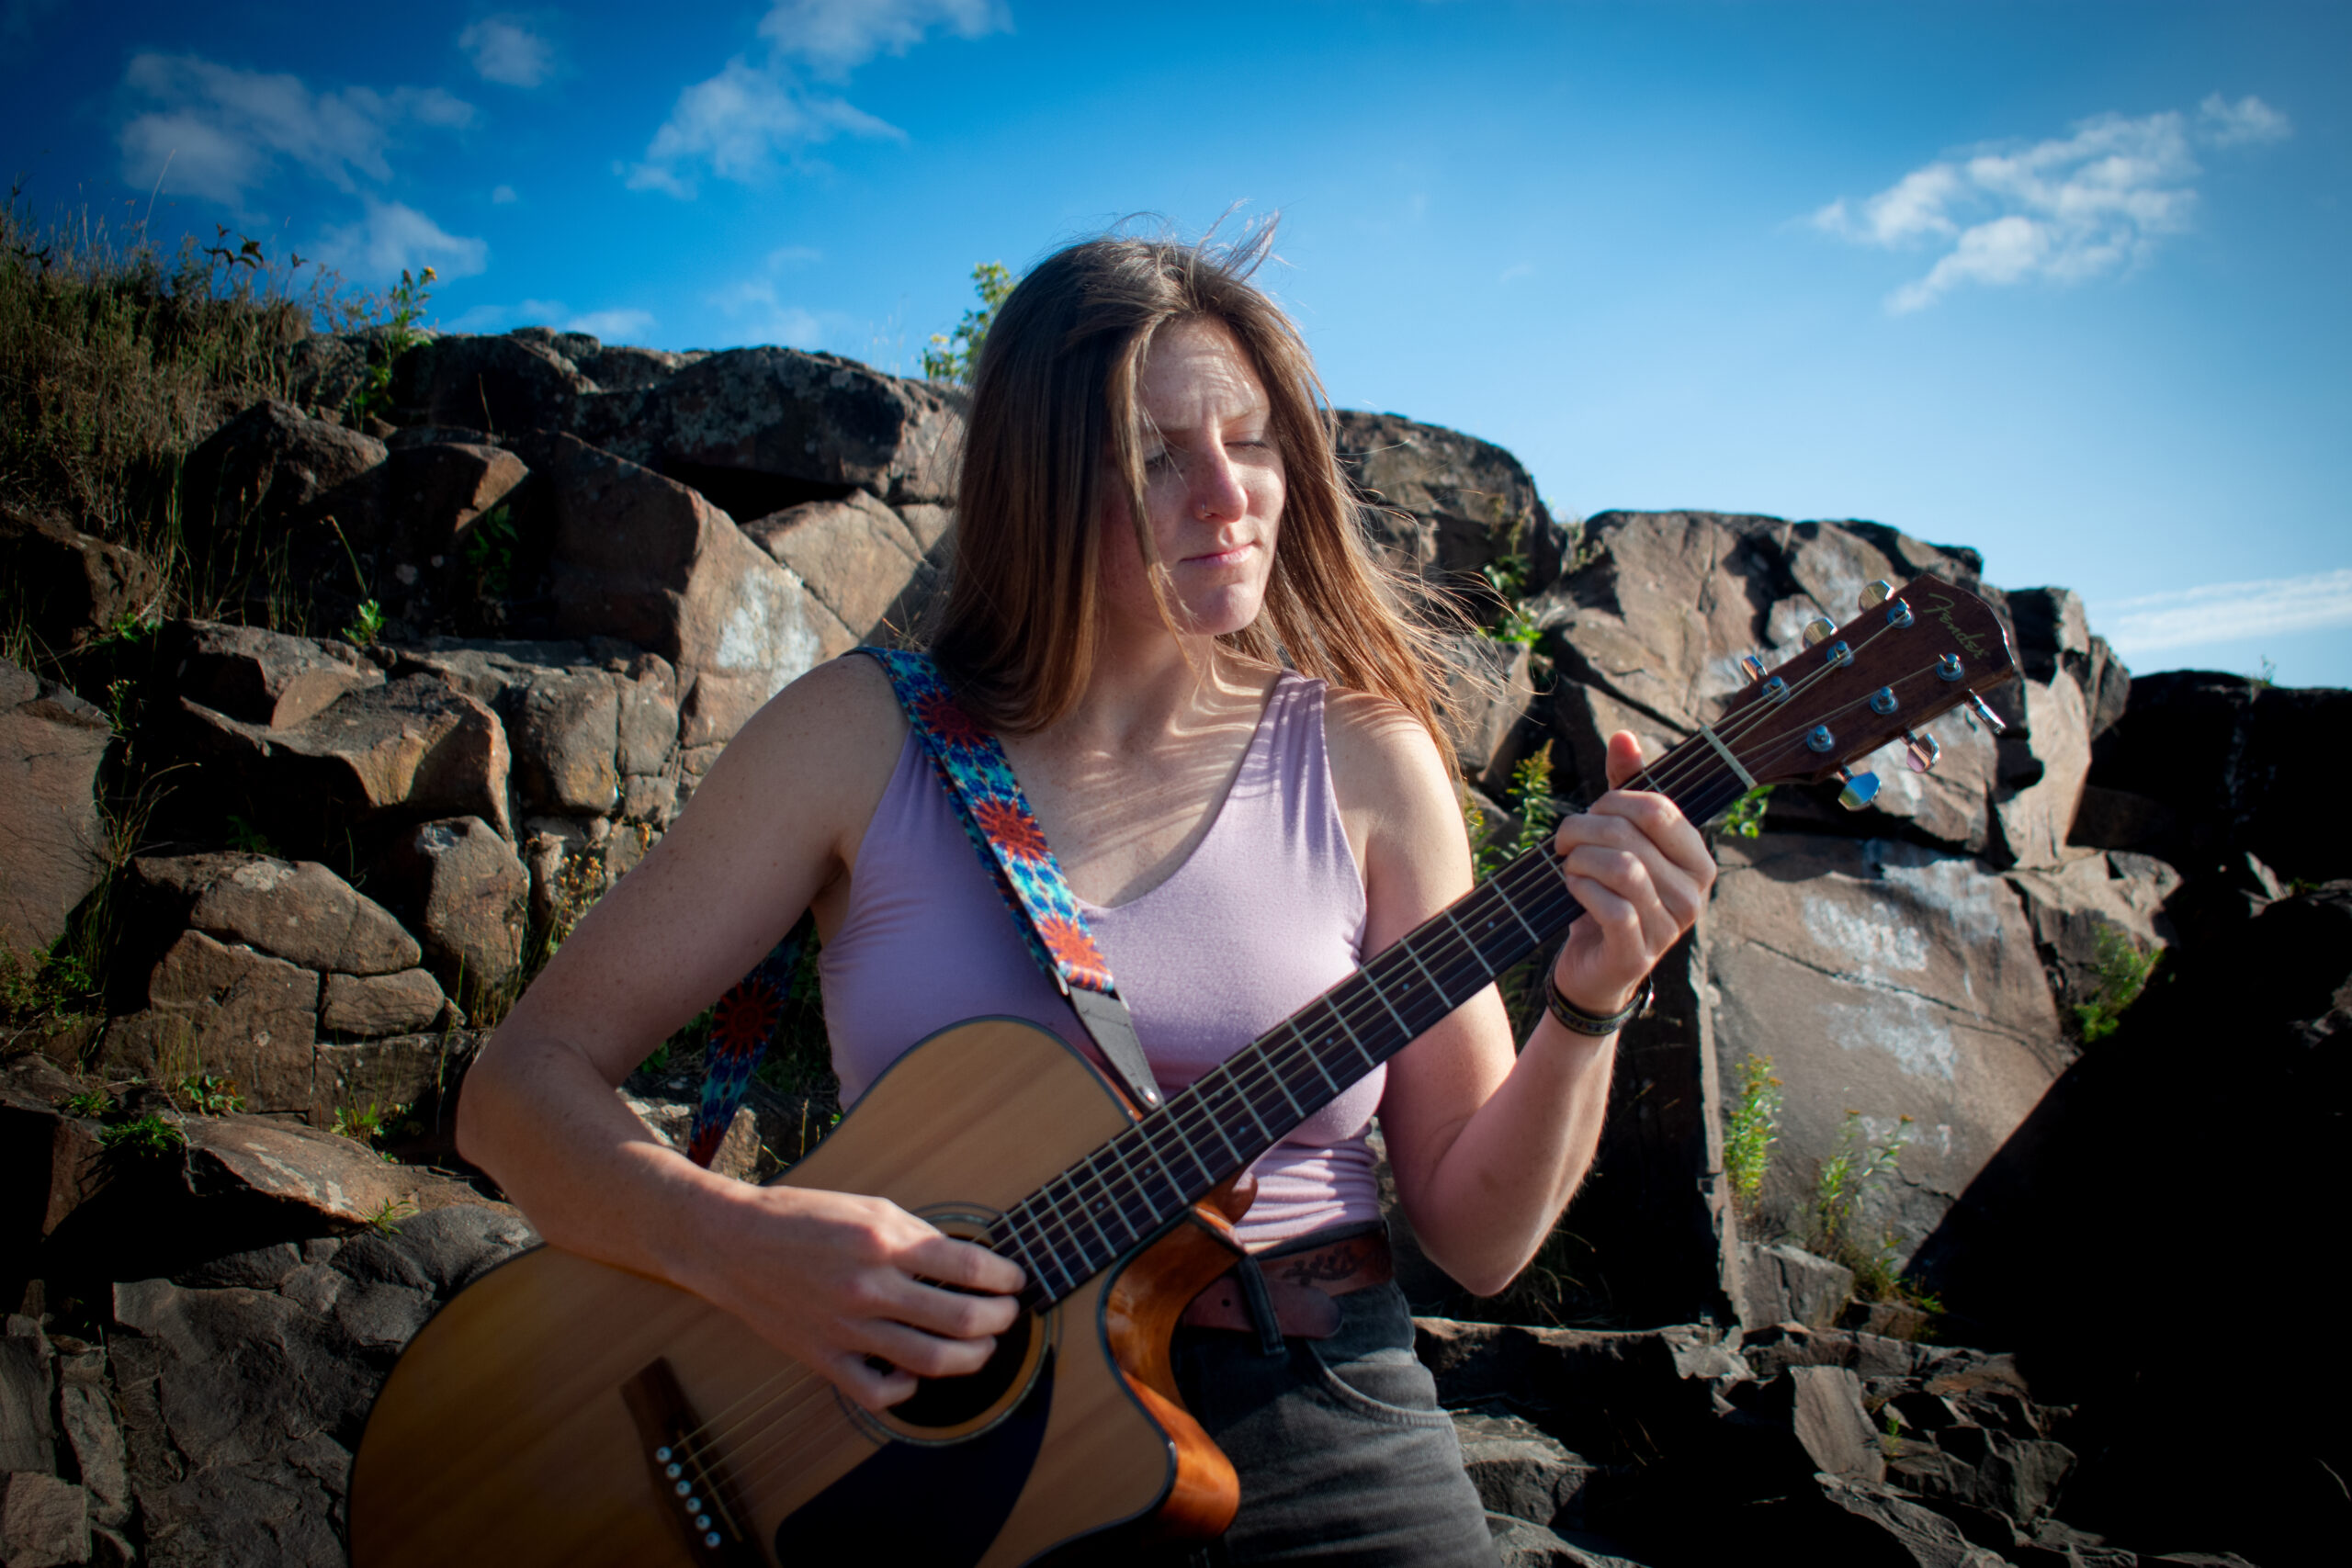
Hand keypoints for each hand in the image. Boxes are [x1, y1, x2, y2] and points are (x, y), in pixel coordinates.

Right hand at [680, 1184, 1025, 1412]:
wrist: (732, 1243)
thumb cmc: (802, 1218)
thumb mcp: (868, 1207)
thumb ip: (917, 1236)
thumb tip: (965, 1263)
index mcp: (883, 1241)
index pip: (968, 1267)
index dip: (1004, 1278)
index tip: (1015, 1280)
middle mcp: (869, 1287)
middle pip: (961, 1320)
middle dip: (999, 1320)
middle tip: (1007, 1315)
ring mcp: (846, 1329)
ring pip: (930, 1362)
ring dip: (971, 1358)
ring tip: (981, 1347)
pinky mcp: (824, 1358)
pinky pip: (879, 1393)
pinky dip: (908, 1389)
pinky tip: (917, 1373)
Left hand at [1546, 731, 1716, 1022]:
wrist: (1594, 967)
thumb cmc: (1610, 893)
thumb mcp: (1621, 840)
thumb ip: (1626, 789)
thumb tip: (1625, 737)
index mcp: (1698, 859)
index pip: (1658, 808)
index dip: (1613, 800)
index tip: (1591, 812)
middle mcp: (1694, 894)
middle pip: (1631, 834)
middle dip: (1584, 829)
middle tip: (1564, 841)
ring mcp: (1670, 927)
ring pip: (1621, 868)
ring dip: (1579, 860)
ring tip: (1568, 866)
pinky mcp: (1638, 951)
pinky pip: (1611, 906)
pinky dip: (1581, 890)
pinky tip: (1571, 890)